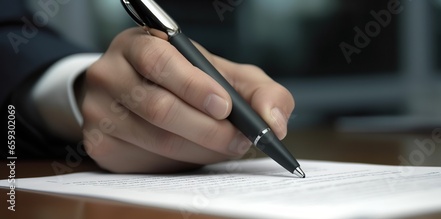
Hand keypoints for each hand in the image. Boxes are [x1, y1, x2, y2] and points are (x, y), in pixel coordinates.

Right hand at [79, 28, 294, 172]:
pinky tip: (195, 153)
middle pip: (158, 107)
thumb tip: (275, 122)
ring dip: (199, 149)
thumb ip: (257, 90)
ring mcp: (99, 110)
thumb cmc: (184, 79)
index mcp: (140, 44)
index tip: (225, 106)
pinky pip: (142, 160)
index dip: (194, 85)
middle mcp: (111, 73)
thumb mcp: (222, 73)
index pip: (160, 61)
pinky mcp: (98, 142)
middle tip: (239, 139)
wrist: (134, 92)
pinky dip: (178, 162)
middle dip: (208, 129)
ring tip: (225, 146)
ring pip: (154, 139)